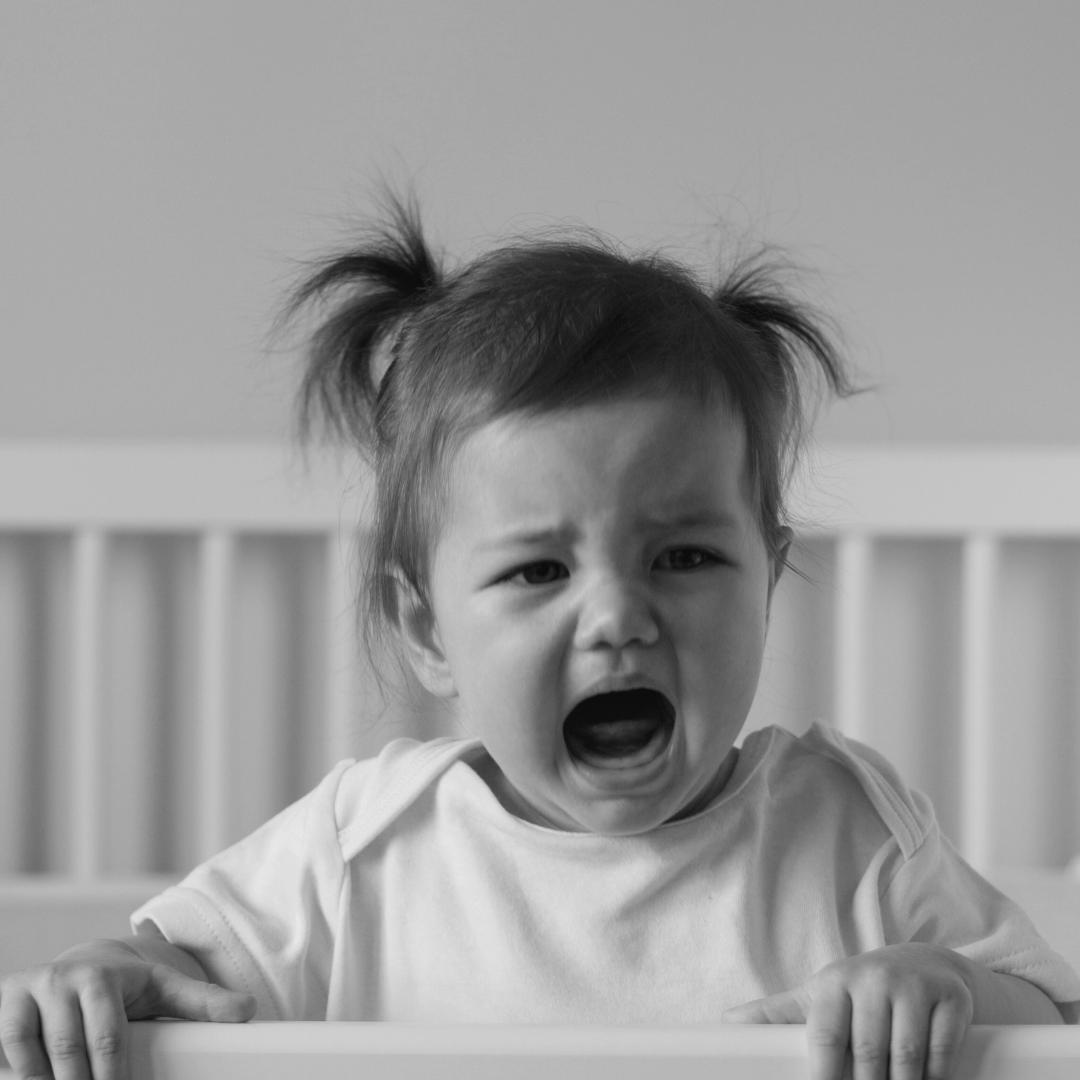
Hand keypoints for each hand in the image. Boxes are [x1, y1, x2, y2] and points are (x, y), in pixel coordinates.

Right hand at [0, 936, 254, 1079]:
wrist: (80, 968)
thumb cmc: (127, 988)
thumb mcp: (165, 988)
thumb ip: (203, 1001)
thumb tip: (248, 1012)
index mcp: (102, 977)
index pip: (108, 1038)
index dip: (114, 1078)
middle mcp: (61, 981)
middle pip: (70, 1054)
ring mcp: (27, 993)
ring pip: (32, 1058)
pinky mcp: (3, 1006)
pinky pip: (7, 1053)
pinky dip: (20, 1076)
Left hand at [721, 943, 974, 1079]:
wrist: (924, 963)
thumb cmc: (861, 990)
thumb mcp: (820, 997)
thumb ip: (778, 1014)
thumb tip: (727, 1023)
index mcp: (834, 983)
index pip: (826, 1036)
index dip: (825, 1075)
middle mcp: (872, 980)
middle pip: (868, 1053)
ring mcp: (913, 988)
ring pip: (907, 1057)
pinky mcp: (951, 999)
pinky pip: (942, 1051)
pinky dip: (937, 1078)